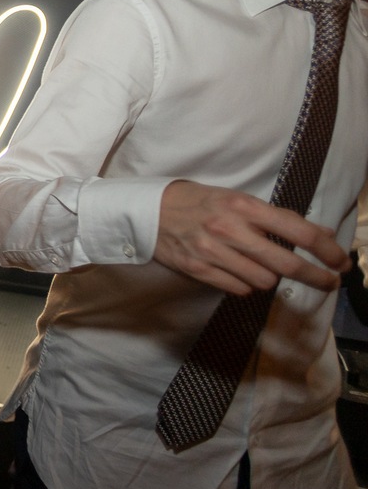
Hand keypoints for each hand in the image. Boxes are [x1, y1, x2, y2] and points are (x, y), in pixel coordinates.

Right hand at [155, 180, 348, 294]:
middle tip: (328, 282)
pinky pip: (239, 289)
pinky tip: (240, 272)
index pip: (299, 232)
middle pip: (288, 263)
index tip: (341, 262)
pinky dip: (246, 284)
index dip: (327, 251)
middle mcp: (230, 230)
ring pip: (264, 280)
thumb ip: (275, 217)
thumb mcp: (236, 199)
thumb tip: (318, 234)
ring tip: (263, 266)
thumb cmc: (197, 202)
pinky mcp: (198, 270)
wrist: (147, 211)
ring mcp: (213, 252)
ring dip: (271, 276)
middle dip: (315, 276)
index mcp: (244, 206)